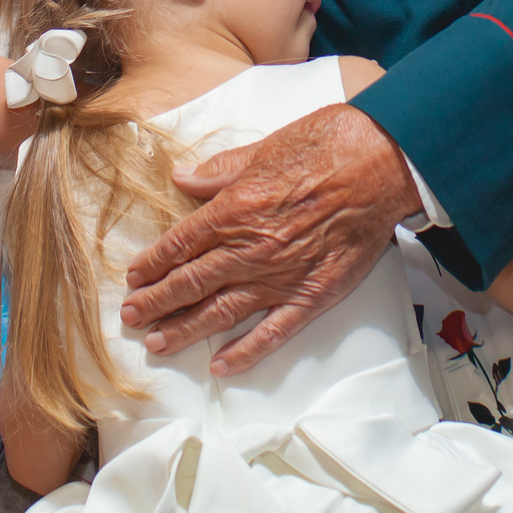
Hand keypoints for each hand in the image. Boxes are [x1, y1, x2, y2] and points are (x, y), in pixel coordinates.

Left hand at [120, 105, 415, 374]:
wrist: (382, 165)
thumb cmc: (326, 147)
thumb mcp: (263, 148)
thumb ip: (220, 171)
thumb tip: (182, 178)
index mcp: (233, 211)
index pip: (179, 245)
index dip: (152, 264)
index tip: (134, 278)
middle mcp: (250, 250)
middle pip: (190, 283)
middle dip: (156, 303)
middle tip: (130, 318)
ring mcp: (280, 277)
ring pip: (220, 312)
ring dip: (185, 330)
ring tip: (157, 344)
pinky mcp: (312, 296)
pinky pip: (272, 332)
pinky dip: (245, 352)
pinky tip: (221, 365)